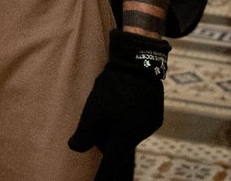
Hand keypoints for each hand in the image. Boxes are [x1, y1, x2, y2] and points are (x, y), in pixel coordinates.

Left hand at [68, 29, 169, 173]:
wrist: (139, 62)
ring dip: (118, 125)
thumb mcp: (93, 109)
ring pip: (127, 134)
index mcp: (123, 138)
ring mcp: (150, 127)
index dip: (103, 178)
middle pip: (117, 146)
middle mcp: (139, 136)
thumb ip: (83, 133)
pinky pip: (137, 123)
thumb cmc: (113, 87)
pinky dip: (128, 117)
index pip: (110, 166)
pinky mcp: (156, 116)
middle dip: (106, 136)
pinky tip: (126, 98)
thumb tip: (74, 148)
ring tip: (114, 100)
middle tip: (99, 113)